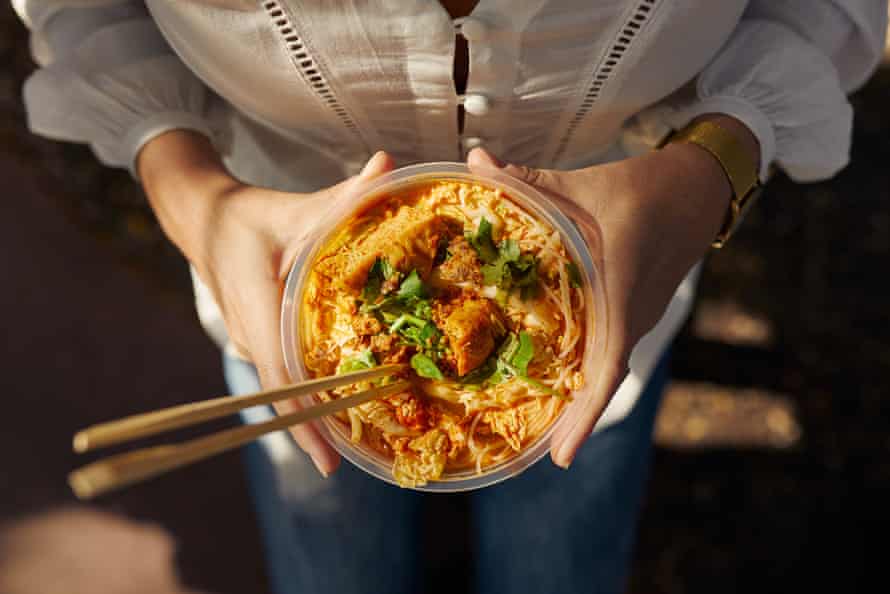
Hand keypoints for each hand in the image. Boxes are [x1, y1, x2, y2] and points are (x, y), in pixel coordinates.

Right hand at [138, 132, 394, 475]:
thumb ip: (341, 195)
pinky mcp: (256, 337)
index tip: (329, 459)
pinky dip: (305, 390)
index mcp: (256, 305)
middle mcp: (250, 333)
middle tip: (353, 461)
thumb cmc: (245, 216)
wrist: (200, 218)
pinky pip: (281, 372)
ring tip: (351, 441)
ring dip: (311, 413)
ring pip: (282, 387)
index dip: (306, 417)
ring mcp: (250, 339)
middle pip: (284, 393)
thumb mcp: (292, 206)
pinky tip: (337, 402)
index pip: (282, 373)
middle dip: (315, 428)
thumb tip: (388, 165)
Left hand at [467, 116, 755, 467]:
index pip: (608, 368)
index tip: (562, 458)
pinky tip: (559, 376)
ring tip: (542, 426)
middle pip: (603, 381)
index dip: (586, 417)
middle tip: (536, 451)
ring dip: (580, 398)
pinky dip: (588, 370)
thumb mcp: (584, 183)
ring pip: (607, 367)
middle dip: (573, 420)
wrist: (701, 188)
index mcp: (623, 293)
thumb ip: (526, 180)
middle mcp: (635, 317)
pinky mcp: (638, 311)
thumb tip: (474, 161)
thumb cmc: (647, 187)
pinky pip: (611, 349)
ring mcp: (641, 317)